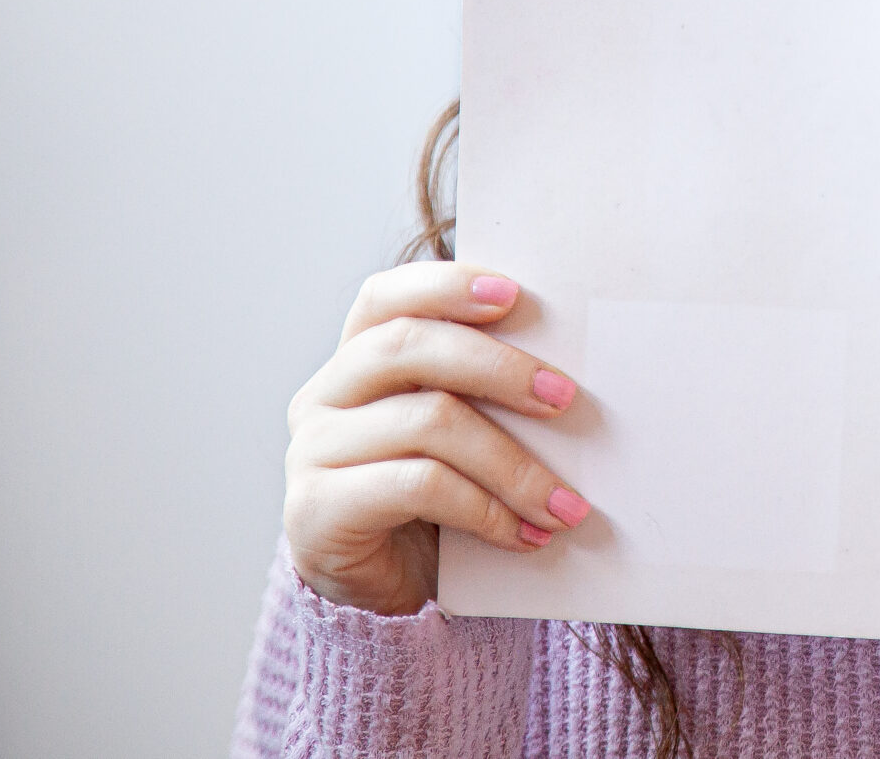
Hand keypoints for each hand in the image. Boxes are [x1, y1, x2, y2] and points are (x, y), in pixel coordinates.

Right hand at [284, 261, 591, 613]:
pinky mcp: (316, 510)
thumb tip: (567, 372)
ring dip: (512, 464)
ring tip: (565, 503)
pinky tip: (523, 534)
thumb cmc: (436, 501)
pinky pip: (418, 486)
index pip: (386, 297)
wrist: (384, 595)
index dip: (445, 285)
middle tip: (564, 397)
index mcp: (358, 358)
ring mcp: (312, 452)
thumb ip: (483, 391)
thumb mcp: (460, 432)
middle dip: (498, 368)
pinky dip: (485, 509)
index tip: (514, 294)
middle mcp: (324, 395)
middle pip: (408, 348)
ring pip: (427, 422)